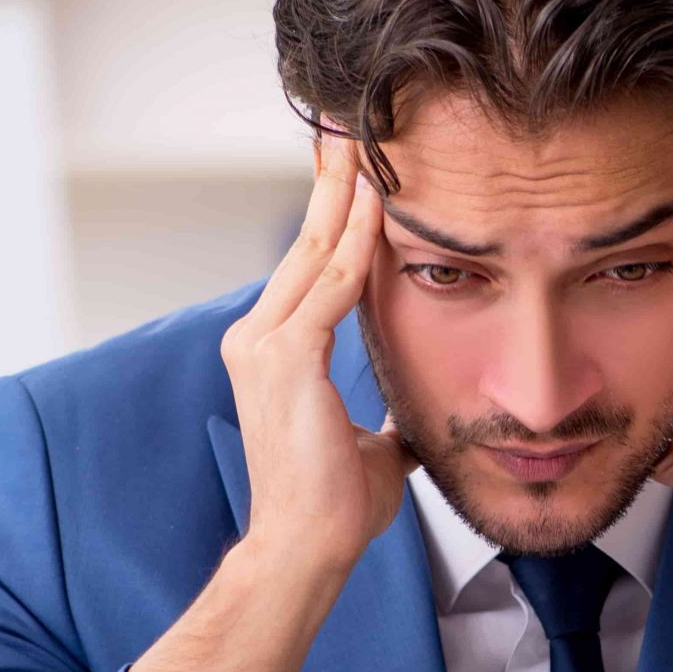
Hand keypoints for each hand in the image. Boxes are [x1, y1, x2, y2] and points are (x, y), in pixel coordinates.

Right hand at [217, 140, 418, 575]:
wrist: (307, 549)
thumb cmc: (333, 507)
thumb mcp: (370, 446)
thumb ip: (385, 415)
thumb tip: (414, 413)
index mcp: (275, 350)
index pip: (312, 265)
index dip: (335, 212)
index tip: (354, 167)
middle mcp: (258, 337)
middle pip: (307, 241)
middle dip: (333, 179)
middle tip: (352, 122)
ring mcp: (265, 344)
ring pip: (317, 249)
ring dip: (345, 191)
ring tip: (365, 137)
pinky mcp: (287, 358)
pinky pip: (333, 283)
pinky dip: (358, 239)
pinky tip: (378, 200)